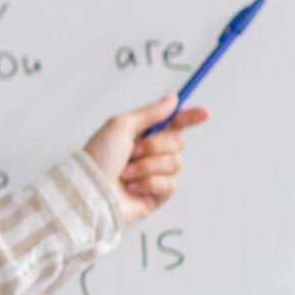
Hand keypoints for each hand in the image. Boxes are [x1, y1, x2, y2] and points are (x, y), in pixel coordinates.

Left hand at [82, 92, 209, 227]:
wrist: (89, 190)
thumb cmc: (98, 157)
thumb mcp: (121, 126)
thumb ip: (150, 113)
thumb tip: (172, 99)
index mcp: (141, 135)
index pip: (173, 123)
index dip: (189, 117)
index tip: (205, 113)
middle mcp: (150, 154)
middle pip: (178, 141)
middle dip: (156, 145)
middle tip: (133, 151)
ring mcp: (154, 175)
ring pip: (175, 163)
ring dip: (147, 166)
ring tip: (125, 173)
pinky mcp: (157, 195)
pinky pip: (169, 184)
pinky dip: (149, 183)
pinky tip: (131, 187)